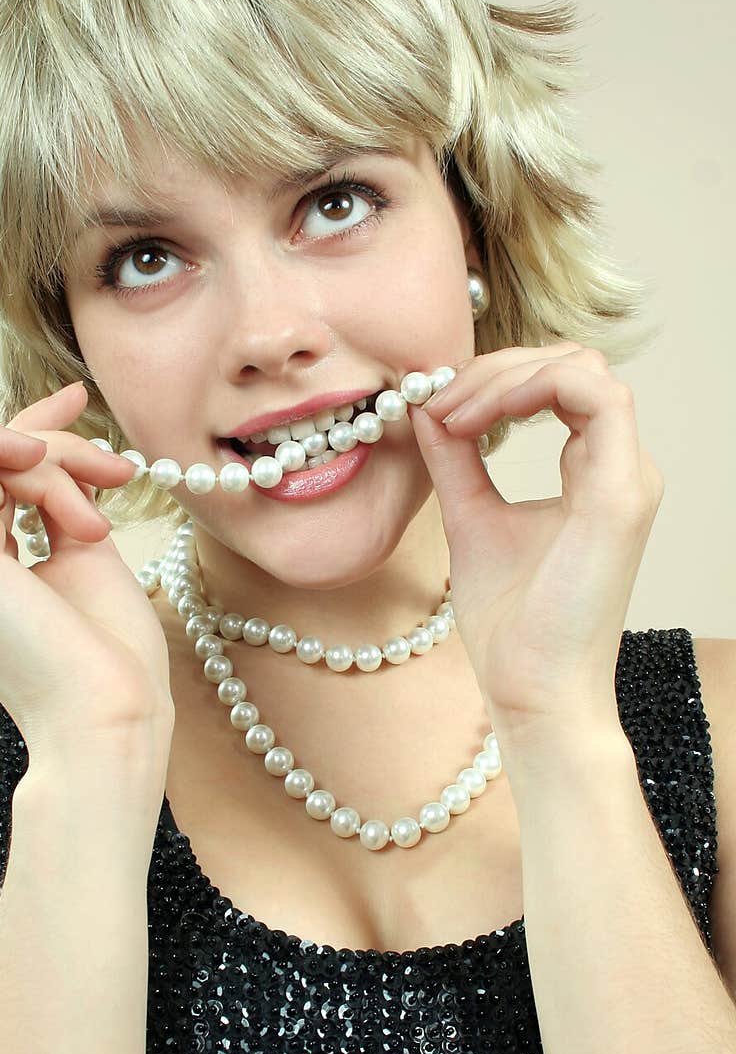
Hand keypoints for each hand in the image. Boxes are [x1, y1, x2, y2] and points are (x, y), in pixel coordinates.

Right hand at [0, 381, 173, 750]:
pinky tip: (44, 465)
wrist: (113, 718)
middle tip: (115, 471)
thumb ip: (63, 504)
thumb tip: (62, 452)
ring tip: (97, 517)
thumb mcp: (89, 558)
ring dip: (48, 464)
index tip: (79, 401)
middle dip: (56, 448)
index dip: (28, 431)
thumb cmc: (112, 661)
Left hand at [408, 343, 664, 729]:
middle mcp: (620, 468)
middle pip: (570, 363)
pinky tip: (479, 420)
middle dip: (494, 369)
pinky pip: (596, 396)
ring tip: (452, 413)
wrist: (532, 690)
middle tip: (437, 402)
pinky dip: (531, 388)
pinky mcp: (622, 493)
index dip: (494, 378)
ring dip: (507, 375)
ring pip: (584, 368)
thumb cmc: (512, 624)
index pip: (558, 383)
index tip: (434, 406)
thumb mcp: (472, 518)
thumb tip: (426, 406)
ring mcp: (627, 477)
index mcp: (594, 473)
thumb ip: (456, 460)